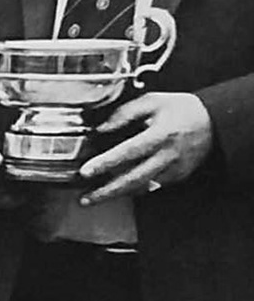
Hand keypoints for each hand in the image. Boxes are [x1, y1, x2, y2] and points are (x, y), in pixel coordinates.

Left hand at [78, 92, 214, 204]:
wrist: (214, 121)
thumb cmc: (182, 110)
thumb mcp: (152, 102)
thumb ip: (124, 113)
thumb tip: (101, 128)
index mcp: (160, 135)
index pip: (128, 152)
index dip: (106, 163)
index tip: (86, 172)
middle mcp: (168, 156)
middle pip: (134, 179)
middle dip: (107, 192)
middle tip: (85, 199)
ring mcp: (174, 169)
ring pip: (142, 187)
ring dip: (117, 194)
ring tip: (94, 198)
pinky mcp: (178, 176)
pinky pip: (152, 186)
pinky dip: (133, 189)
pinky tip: (117, 190)